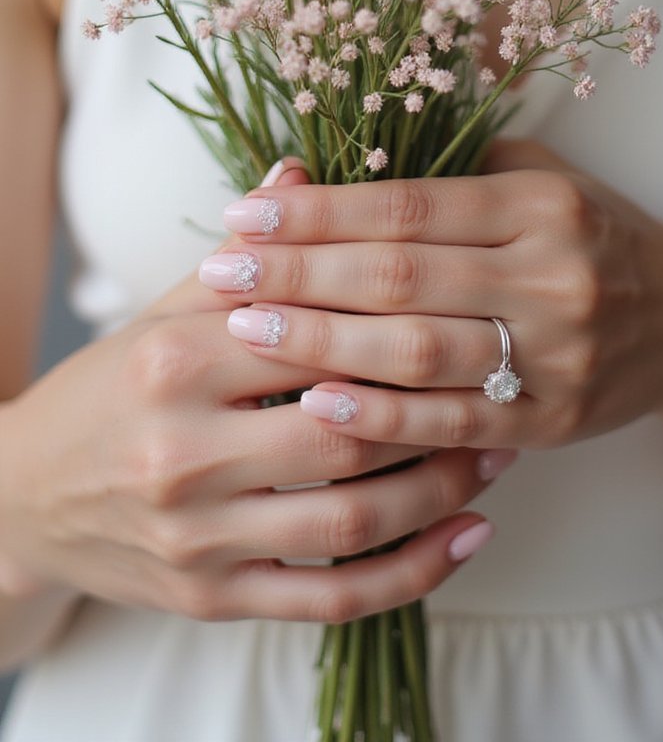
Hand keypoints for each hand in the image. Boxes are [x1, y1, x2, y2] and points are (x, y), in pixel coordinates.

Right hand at [0, 160, 508, 624]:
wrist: (26, 492)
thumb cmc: (113, 387)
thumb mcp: (166, 310)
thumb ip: (246, 253)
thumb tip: (301, 174)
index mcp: (172, 362)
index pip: (313, 334)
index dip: (398, 321)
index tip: (466, 303)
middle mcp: (180, 453)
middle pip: (344, 433)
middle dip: (435, 411)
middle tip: (502, 382)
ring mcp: (196, 537)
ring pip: (350, 524)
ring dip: (440, 490)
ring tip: (498, 454)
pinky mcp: (212, 600)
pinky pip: (331, 599)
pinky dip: (412, 574)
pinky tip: (466, 538)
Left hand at [216, 142, 662, 454]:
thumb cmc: (589, 233)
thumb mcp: (539, 177)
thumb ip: (448, 171)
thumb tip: (321, 167)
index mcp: (539, 203)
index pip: (408, 205)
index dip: (319, 210)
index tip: (243, 213)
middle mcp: (552, 273)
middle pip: (401, 275)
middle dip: (299, 273)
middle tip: (220, 272)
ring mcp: (558, 354)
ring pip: (420, 351)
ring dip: (322, 342)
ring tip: (244, 331)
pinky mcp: (555, 421)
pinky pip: (455, 422)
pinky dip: (383, 416)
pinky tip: (316, 402)